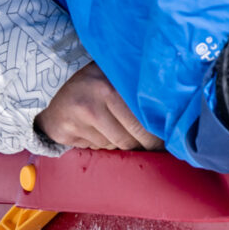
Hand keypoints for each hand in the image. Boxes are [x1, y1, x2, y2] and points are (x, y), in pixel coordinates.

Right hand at [35, 62, 158, 150]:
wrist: (57, 104)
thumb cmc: (95, 91)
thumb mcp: (114, 81)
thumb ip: (136, 92)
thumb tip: (171, 116)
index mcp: (110, 83)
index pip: (142, 118)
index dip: (156, 134)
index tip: (166, 140)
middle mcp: (95, 97)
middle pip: (130, 137)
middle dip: (144, 145)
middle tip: (153, 148)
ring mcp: (80, 115)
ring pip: (116, 144)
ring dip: (122, 145)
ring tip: (121, 134)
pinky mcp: (68, 131)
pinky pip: (99, 148)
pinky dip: (105, 146)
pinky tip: (101, 134)